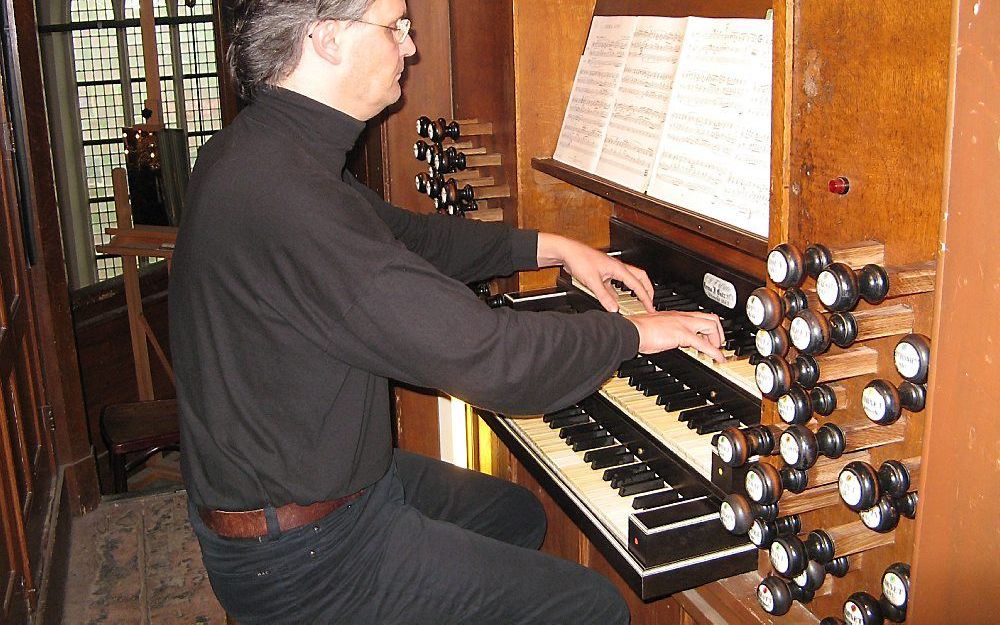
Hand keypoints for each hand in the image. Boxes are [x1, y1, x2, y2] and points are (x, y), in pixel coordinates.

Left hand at [536, 233, 653, 312]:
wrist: (568, 252)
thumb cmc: (580, 259)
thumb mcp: (592, 281)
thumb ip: (604, 296)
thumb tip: (614, 308)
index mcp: (618, 268)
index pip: (638, 285)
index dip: (646, 298)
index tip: (650, 307)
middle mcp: (617, 268)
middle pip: (639, 278)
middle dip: (647, 290)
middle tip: (650, 302)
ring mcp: (610, 270)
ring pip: (628, 280)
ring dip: (634, 290)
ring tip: (637, 301)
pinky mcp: (603, 273)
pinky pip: (615, 284)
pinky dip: (618, 292)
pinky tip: (615, 300)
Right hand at [628, 311, 726, 362]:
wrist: (633, 331)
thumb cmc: (639, 331)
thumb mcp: (658, 328)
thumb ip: (668, 332)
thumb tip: (672, 340)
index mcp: (677, 315)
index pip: (700, 316)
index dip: (709, 327)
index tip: (710, 337)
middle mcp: (683, 317)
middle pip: (711, 317)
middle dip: (718, 332)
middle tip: (717, 344)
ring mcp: (684, 324)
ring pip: (712, 326)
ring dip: (717, 340)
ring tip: (717, 351)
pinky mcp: (683, 335)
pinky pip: (705, 344)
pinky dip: (715, 352)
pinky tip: (718, 359)